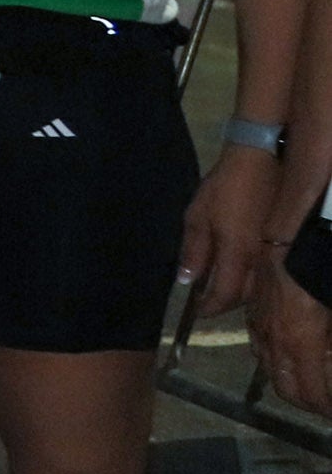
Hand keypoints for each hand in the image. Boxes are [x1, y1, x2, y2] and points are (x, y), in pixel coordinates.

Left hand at [177, 147, 279, 317]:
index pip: (224, 296)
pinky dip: (254, 280)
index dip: (209, 307)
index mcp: (237, 254)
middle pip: (244, 297)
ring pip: (259, 288)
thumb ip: (193, 252)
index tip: (196, 311)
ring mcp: (277, 253)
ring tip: (222, 285)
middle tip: (207, 298)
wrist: (260, 162)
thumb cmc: (224, 188)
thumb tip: (187, 281)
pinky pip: (269, 273)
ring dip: (240, 293)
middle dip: (224, 302)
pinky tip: (242, 271)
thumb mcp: (197, 217)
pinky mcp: (285, 244)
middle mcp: (261, 260)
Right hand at [249, 253, 331, 415]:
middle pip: (287, 388)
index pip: (312, 392)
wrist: (291, 228)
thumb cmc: (319, 266)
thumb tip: (329, 364)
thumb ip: (330, 345)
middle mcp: (275, 339)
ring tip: (312, 385)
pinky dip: (278, 360)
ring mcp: (261, 323)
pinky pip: (262, 345)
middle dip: (309, 403)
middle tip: (327, 406)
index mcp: (299, 342)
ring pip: (271, 368)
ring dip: (292, 383)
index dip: (326, 408)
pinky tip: (291, 354)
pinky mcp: (255, 309)